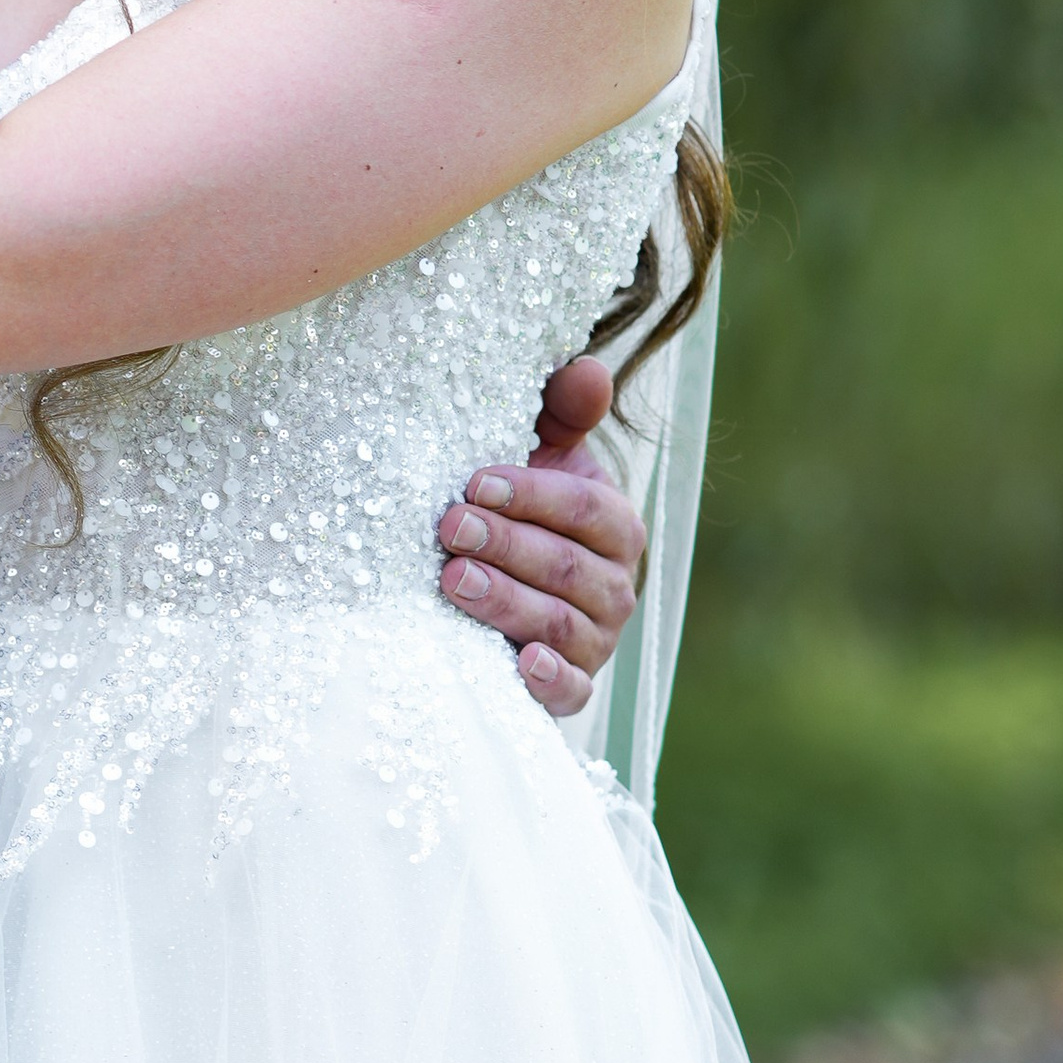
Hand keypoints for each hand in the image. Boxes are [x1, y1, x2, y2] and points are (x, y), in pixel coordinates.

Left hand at [433, 355, 646, 719]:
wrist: (490, 596)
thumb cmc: (510, 512)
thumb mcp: (535, 456)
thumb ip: (560, 412)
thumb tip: (588, 371)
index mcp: (612, 526)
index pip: (584, 509)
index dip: (532, 494)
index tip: (473, 480)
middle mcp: (614, 585)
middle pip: (567, 567)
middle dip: (506, 544)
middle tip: (448, 526)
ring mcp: (594, 640)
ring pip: (560, 624)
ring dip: (507, 602)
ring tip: (451, 579)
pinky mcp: (571, 688)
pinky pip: (571, 690)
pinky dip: (547, 679)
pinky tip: (517, 662)